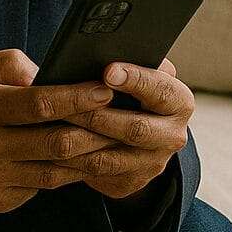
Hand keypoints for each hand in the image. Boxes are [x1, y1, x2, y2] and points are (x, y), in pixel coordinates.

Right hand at [0, 50, 119, 229]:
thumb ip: (6, 64)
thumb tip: (47, 73)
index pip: (37, 103)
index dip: (76, 97)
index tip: (104, 87)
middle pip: (55, 141)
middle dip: (95, 129)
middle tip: (123, 116)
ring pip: (56, 170)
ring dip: (91, 156)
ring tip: (117, 139)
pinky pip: (43, 187)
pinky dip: (67, 173)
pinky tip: (87, 159)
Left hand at [57, 57, 193, 201]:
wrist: (138, 126)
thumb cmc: (130, 85)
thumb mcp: (136, 69)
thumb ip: (129, 58)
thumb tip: (100, 49)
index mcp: (178, 101)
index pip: (161, 89)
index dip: (135, 79)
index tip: (108, 70)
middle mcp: (172, 135)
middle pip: (136, 129)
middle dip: (98, 115)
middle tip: (68, 105)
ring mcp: (153, 162)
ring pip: (113, 157)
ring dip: (80, 141)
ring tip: (53, 125)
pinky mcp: (133, 181)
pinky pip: (100, 175)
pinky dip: (74, 163)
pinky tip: (53, 149)